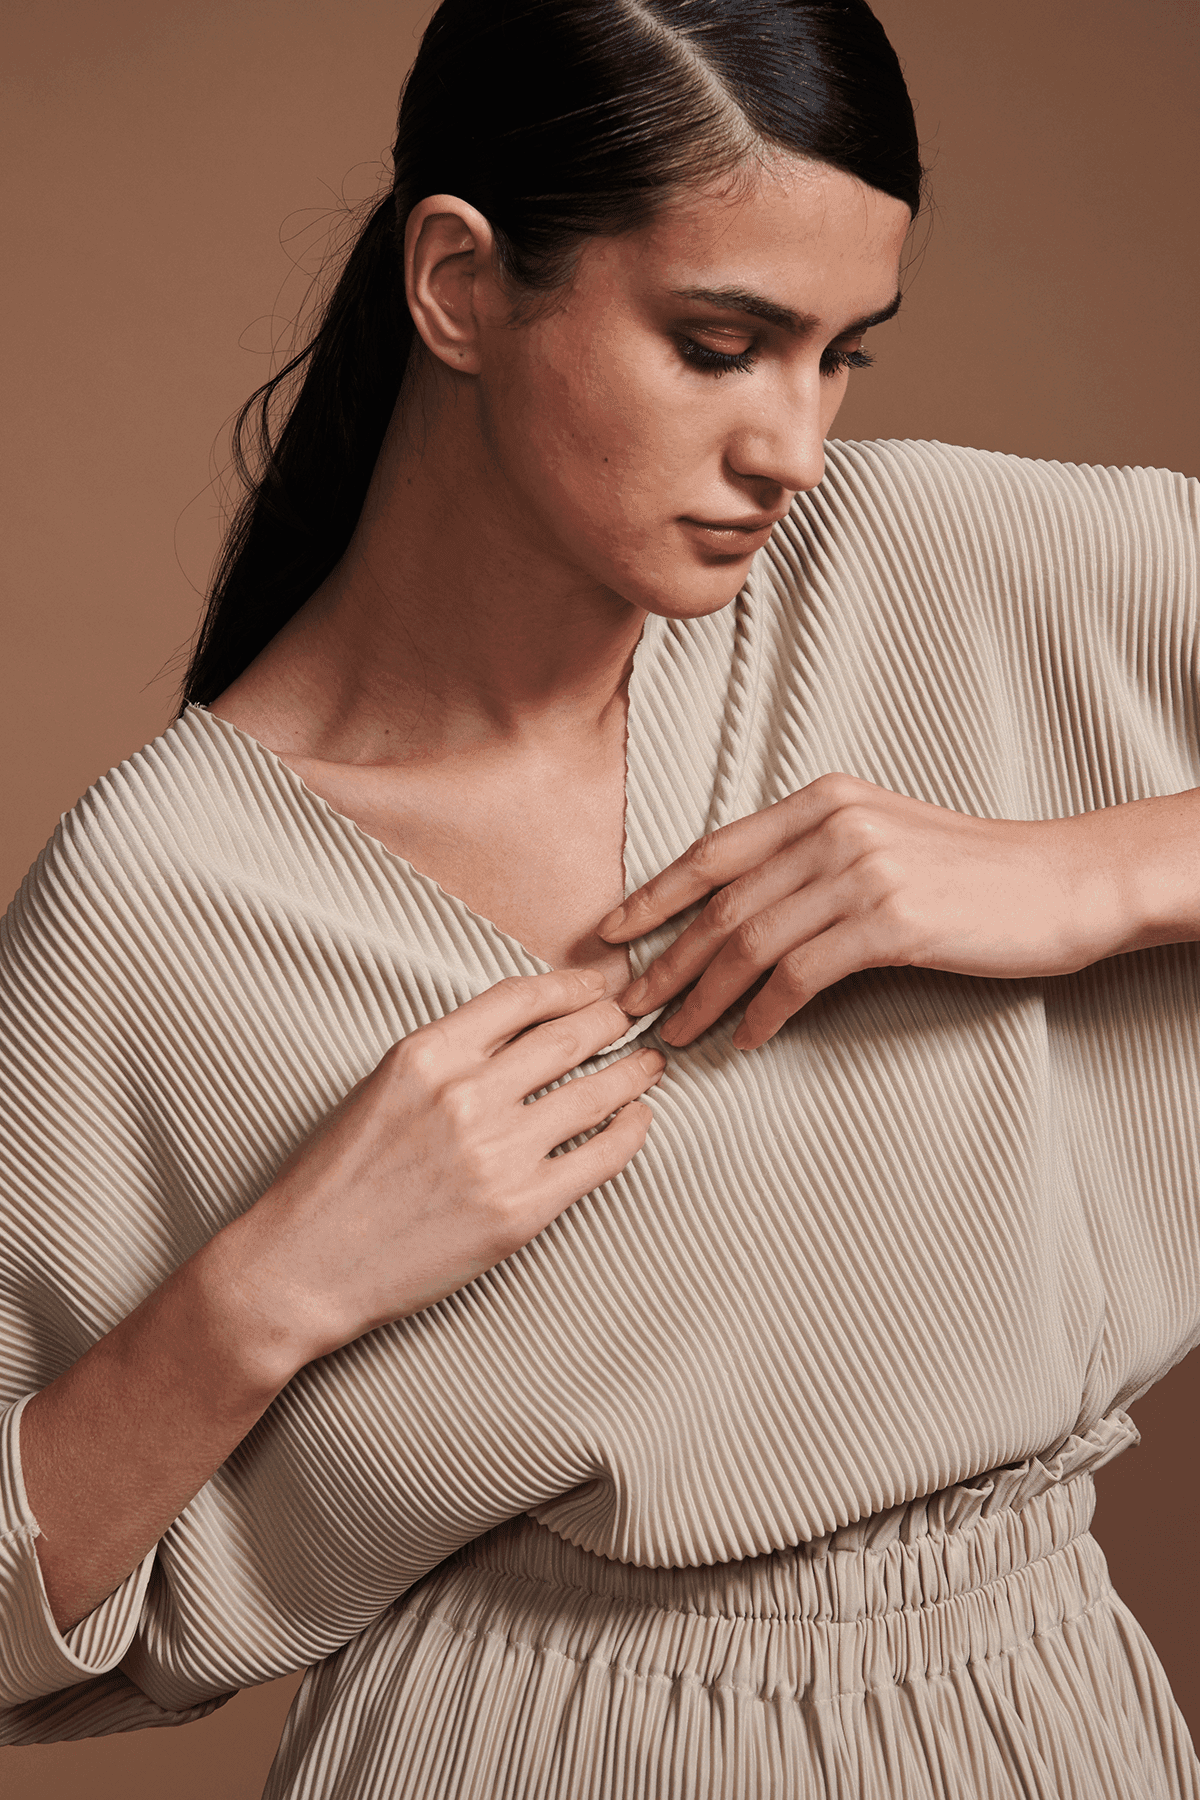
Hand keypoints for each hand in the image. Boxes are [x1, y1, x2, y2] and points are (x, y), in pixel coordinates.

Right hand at [224, 970, 663, 1370]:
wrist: (306, 1264)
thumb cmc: (336, 1179)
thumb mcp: (382, 1087)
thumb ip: (449, 1056)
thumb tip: (523, 1034)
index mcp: (426, 1052)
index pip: (522, 997)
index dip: (572, 985)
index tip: (597, 985)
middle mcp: (466, 1093)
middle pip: (568, 1037)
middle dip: (611, 1021)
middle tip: (631, 1018)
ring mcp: (497, 1153)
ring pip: (595, 1092)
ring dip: (633, 1073)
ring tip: (649, 1065)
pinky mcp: (520, 1210)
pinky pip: (600, 1158)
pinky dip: (630, 1132)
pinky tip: (638, 1120)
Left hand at [599, 772, 1146, 1051]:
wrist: (1061, 882)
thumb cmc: (969, 870)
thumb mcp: (880, 836)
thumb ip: (811, 855)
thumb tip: (737, 908)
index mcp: (821, 801)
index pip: (713, 851)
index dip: (654, 895)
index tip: (610, 935)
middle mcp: (833, 826)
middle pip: (722, 904)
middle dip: (666, 960)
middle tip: (629, 1006)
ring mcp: (862, 871)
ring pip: (751, 943)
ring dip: (704, 997)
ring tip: (677, 1034)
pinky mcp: (891, 921)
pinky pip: (801, 976)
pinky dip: (764, 1012)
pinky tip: (750, 1038)